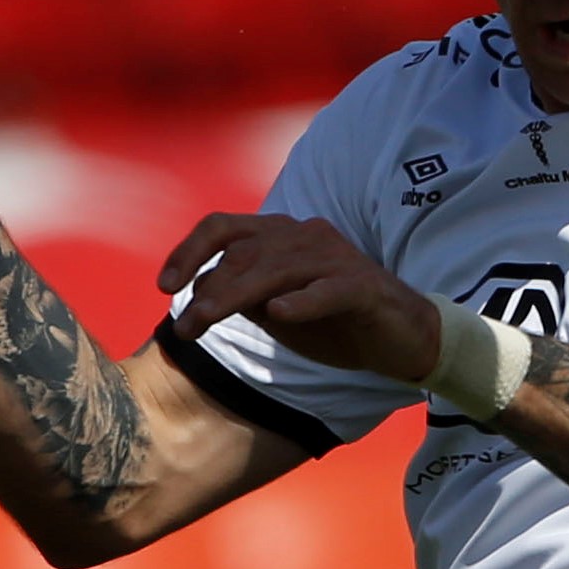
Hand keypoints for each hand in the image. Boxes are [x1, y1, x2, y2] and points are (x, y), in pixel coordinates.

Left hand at [159, 212, 445, 381]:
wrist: (402, 339)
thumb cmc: (336, 321)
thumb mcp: (277, 309)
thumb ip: (242, 295)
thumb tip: (198, 291)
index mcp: (282, 236)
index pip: (224, 228)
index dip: (188, 251)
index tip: (165, 286)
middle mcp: (307, 237)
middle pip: (244, 253)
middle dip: (208, 290)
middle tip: (186, 328)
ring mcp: (337, 259)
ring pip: (276, 271)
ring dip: (236, 297)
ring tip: (206, 322)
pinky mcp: (364, 287)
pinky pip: (327, 290)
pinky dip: (302, 301)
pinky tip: (279, 313)